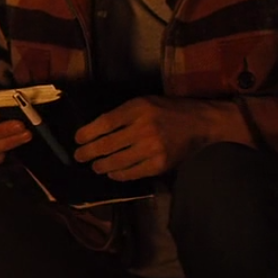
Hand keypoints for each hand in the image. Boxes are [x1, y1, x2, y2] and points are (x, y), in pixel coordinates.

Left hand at [73, 97, 251, 182]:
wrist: (200, 123)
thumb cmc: (168, 110)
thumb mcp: (143, 103)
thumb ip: (122, 114)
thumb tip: (94, 130)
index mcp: (138, 109)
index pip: (104, 123)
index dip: (87, 133)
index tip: (77, 139)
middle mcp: (144, 128)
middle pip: (107, 145)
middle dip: (88, 153)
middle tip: (79, 157)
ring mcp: (152, 148)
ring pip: (117, 162)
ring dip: (101, 165)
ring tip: (95, 166)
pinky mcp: (159, 164)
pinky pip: (132, 173)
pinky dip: (118, 174)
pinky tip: (112, 172)